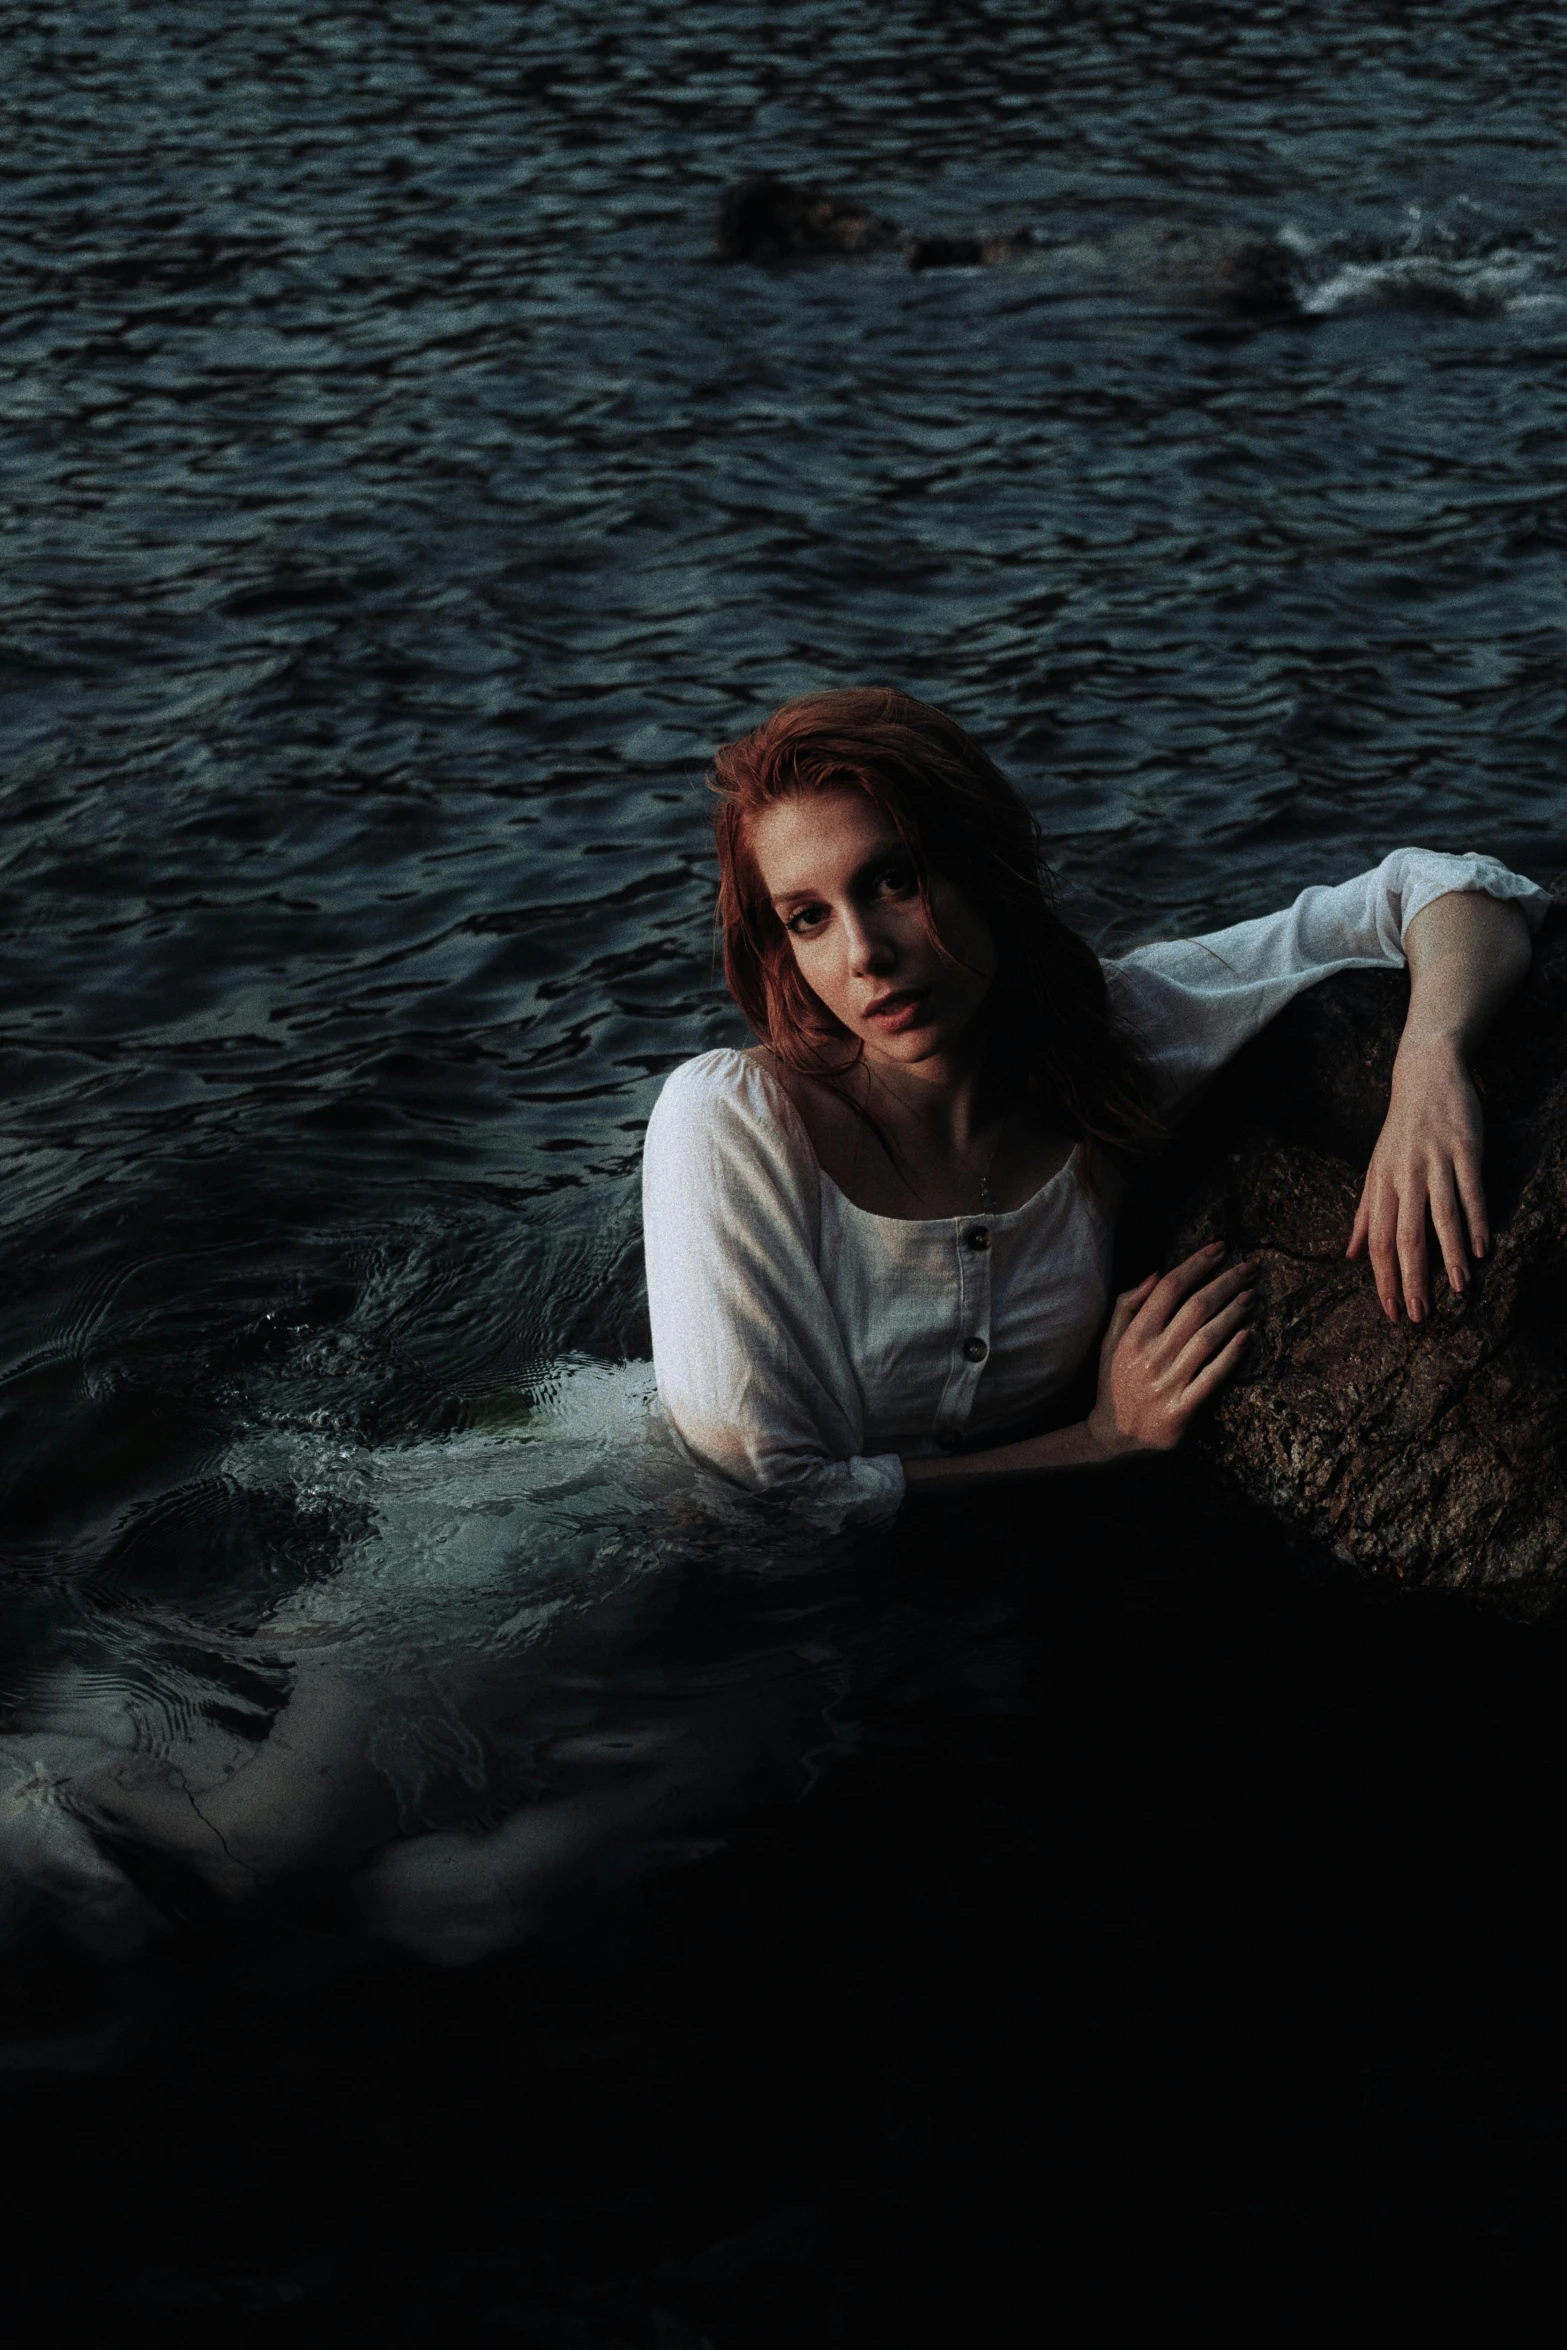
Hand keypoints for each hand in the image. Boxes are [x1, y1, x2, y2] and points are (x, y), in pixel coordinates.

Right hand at [1086, 1243, 1255, 1458]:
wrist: (1114, 1438)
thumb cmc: (1116, 1384)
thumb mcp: (1111, 1342)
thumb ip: (1127, 1306)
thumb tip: (1156, 1274)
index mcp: (1134, 1336)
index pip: (1169, 1289)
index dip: (1197, 1264)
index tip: (1220, 1248)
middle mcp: (1151, 1356)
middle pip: (1195, 1308)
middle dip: (1225, 1282)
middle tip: (1250, 1267)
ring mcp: (1167, 1383)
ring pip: (1207, 1338)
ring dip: (1233, 1313)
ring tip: (1252, 1295)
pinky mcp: (1182, 1410)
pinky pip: (1213, 1377)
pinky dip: (1232, 1355)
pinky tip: (1249, 1336)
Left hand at [1346, 1035, 1485, 1321]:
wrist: (1426, 1074)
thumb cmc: (1399, 1130)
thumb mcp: (1374, 1169)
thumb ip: (1364, 1213)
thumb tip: (1350, 1254)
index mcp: (1380, 1184)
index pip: (1377, 1241)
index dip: (1383, 1278)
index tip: (1392, 1312)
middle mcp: (1404, 1176)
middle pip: (1404, 1236)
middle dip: (1411, 1279)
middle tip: (1420, 1316)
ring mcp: (1435, 1162)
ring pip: (1440, 1217)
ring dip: (1449, 1257)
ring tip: (1458, 1290)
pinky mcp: (1465, 1149)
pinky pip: (1471, 1191)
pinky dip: (1476, 1221)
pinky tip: (1482, 1250)